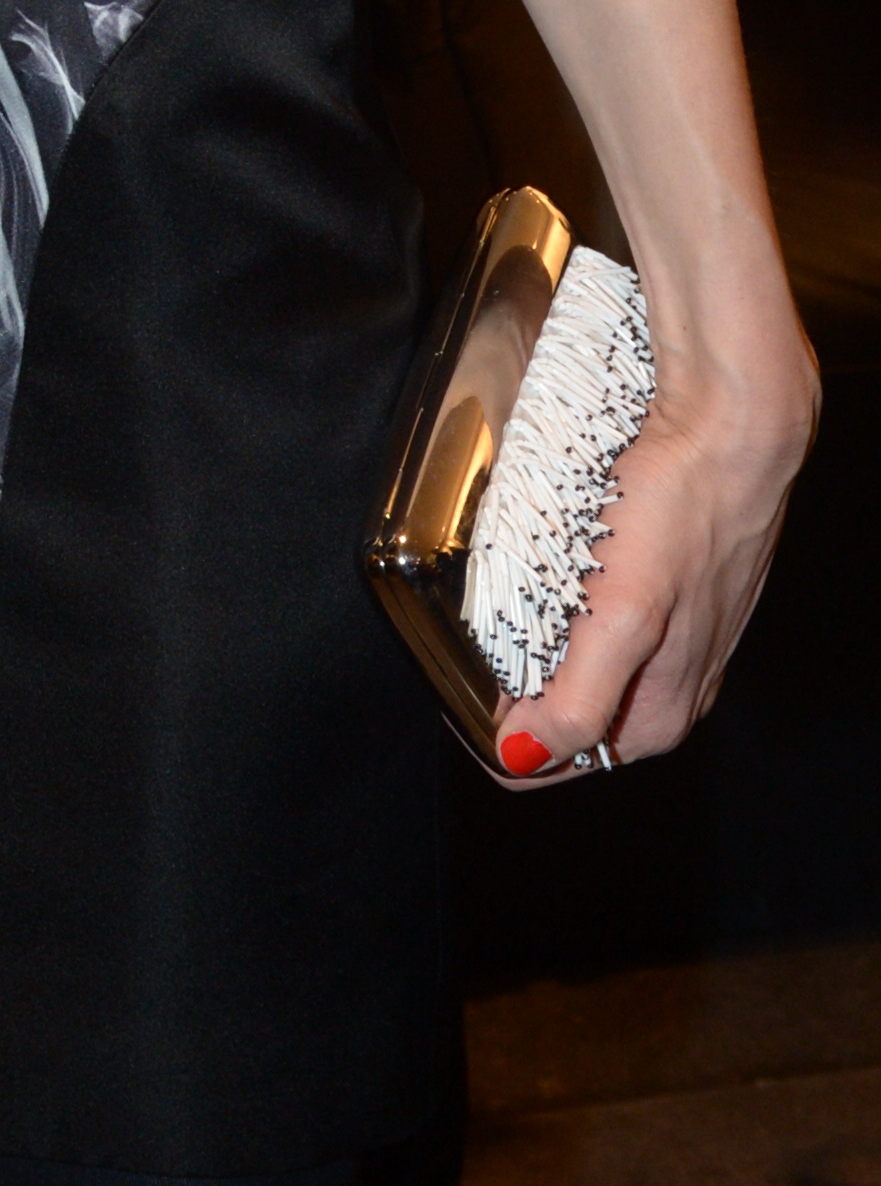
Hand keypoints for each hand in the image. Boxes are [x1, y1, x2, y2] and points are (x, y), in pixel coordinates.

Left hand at [505, 307, 817, 781]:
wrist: (728, 425)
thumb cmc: (686, 511)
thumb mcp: (625, 615)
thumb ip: (580, 697)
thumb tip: (525, 756)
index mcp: (659, 716)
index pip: (549, 760)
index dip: (493, 731)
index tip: (456, 682)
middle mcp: (666, 687)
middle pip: (555, 712)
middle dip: (506, 681)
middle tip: (476, 627)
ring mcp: (664, 638)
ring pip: (566, 662)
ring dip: (525, 638)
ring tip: (505, 591)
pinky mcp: (656, 590)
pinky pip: (584, 615)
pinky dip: (550, 598)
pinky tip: (541, 564)